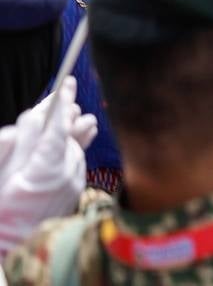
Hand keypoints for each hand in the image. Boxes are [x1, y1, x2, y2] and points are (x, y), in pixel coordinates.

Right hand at [0, 77, 92, 254]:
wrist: (10, 247)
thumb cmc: (1, 210)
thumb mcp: (3, 174)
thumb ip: (19, 144)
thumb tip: (33, 116)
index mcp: (47, 168)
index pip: (58, 127)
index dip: (62, 103)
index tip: (66, 84)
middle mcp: (68, 173)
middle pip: (71, 134)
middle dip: (68, 113)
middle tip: (69, 90)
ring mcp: (74, 183)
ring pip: (78, 146)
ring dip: (76, 127)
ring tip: (78, 109)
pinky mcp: (75, 190)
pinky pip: (80, 159)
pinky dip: (79, 143)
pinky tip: (85, 131)